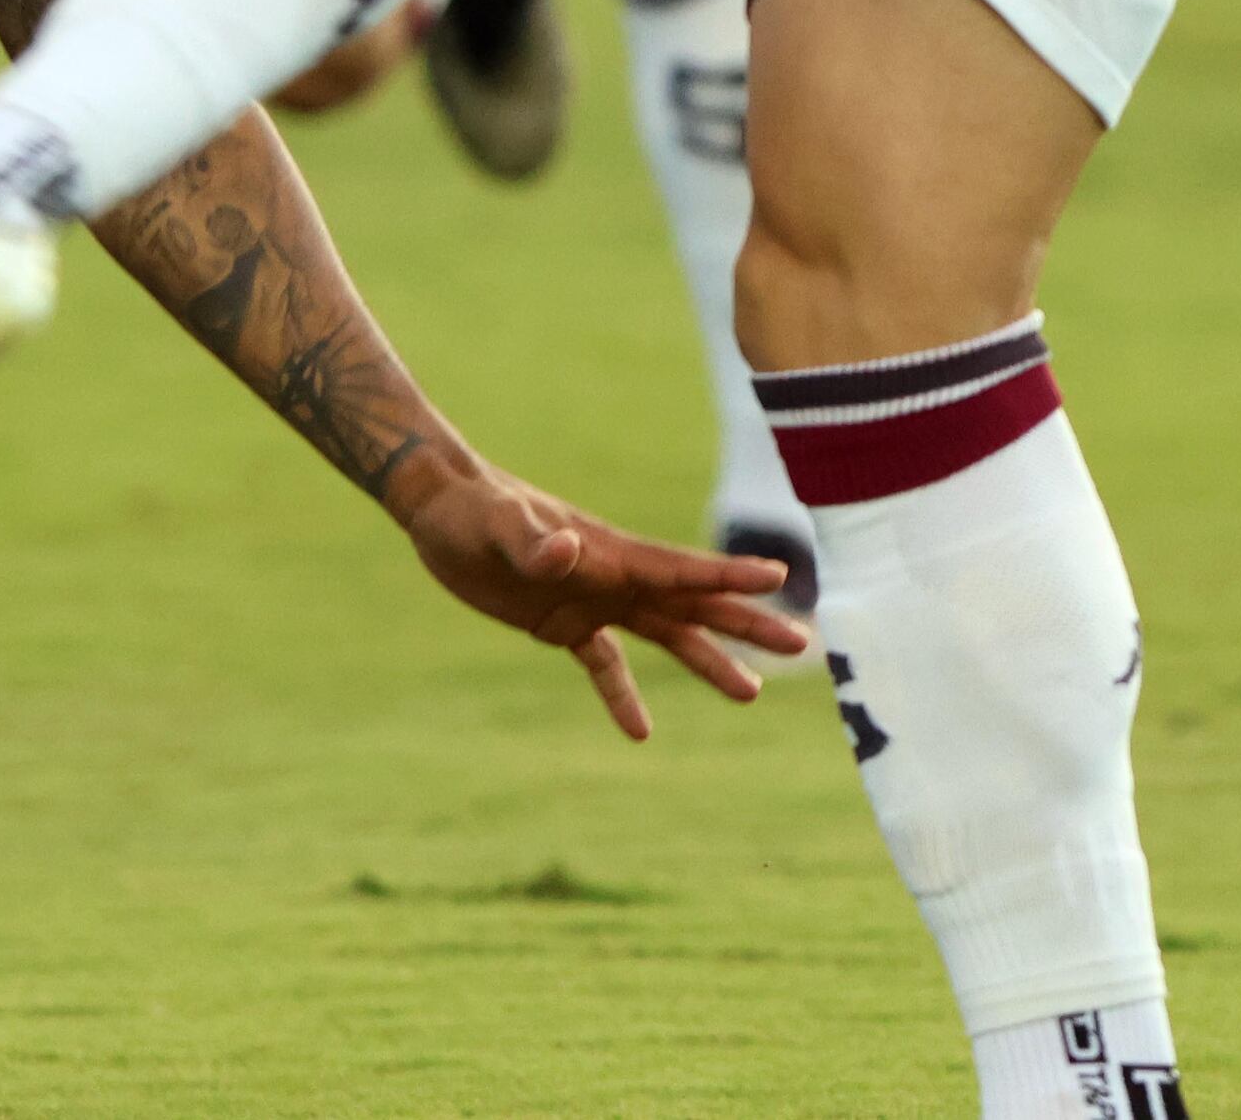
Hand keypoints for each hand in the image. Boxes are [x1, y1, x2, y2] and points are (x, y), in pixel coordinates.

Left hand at [390, 453, 809, 740]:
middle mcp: (612, 576)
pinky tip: (639, 732)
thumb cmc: (469, 509)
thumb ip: (533, 541)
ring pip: (664, 634)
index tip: (779, 577)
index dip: (728, 574)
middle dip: (745, 620)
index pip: (679, 567)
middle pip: (692, 602)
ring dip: (706, 660)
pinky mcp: (561, 622)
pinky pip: (604, 663)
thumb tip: (567, 551)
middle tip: (801, 643)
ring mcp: (592, 599)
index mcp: (608, 552)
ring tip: (750, 693)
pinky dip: (623, 694)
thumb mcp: (497, 525)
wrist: (439, 509)